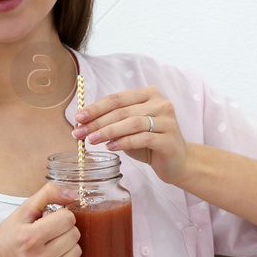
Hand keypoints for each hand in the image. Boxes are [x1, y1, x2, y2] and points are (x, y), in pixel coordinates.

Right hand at [0, 181, 81, 256]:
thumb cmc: (8, 237)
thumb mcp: (23, 211)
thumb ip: (48, 194)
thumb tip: (74, 195)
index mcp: (30, 237)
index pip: (68, 219)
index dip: (61, 216)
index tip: (50, 220)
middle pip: (74, 235)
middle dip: (65, 230)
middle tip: (50, 233)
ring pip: (77, 252)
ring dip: (68, 246)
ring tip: (51, 246)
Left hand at [71, 86, 190, 183]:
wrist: (178, 162)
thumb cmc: (151, 143)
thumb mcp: (129, 129)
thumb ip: (112, 122)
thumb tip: (83, 123)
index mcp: (149, 94)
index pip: (117, 98)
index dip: (96, 107)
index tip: (78, 118)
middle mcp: (160, 103)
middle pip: (122, 110)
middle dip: (97, 122)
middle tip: (79, 132)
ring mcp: (167, 120)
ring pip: (131, 123)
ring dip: (107, 131)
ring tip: (91, 140)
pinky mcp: (169, 139)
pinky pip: (142, 138)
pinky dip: (124, 142)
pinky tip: (111, 147)